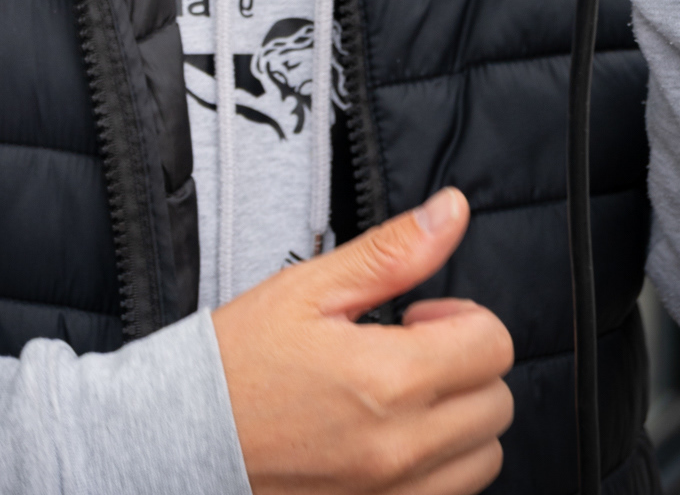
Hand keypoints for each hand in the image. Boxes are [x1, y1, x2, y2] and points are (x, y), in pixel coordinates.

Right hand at [213, 188, 513, 494]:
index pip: (493, 345)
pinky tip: (396, 437)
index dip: (463, 317)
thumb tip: (453, 212)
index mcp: (388, 378)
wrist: (182, 437)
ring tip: (404, 396)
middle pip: (497, 402)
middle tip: (410, 350)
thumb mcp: (311, 289)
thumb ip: (393, 252)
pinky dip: (441, 467)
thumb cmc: (239, 361)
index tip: (419, 316)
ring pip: (484, 458)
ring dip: (461, 420)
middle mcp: (399, 448)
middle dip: (465, 364)